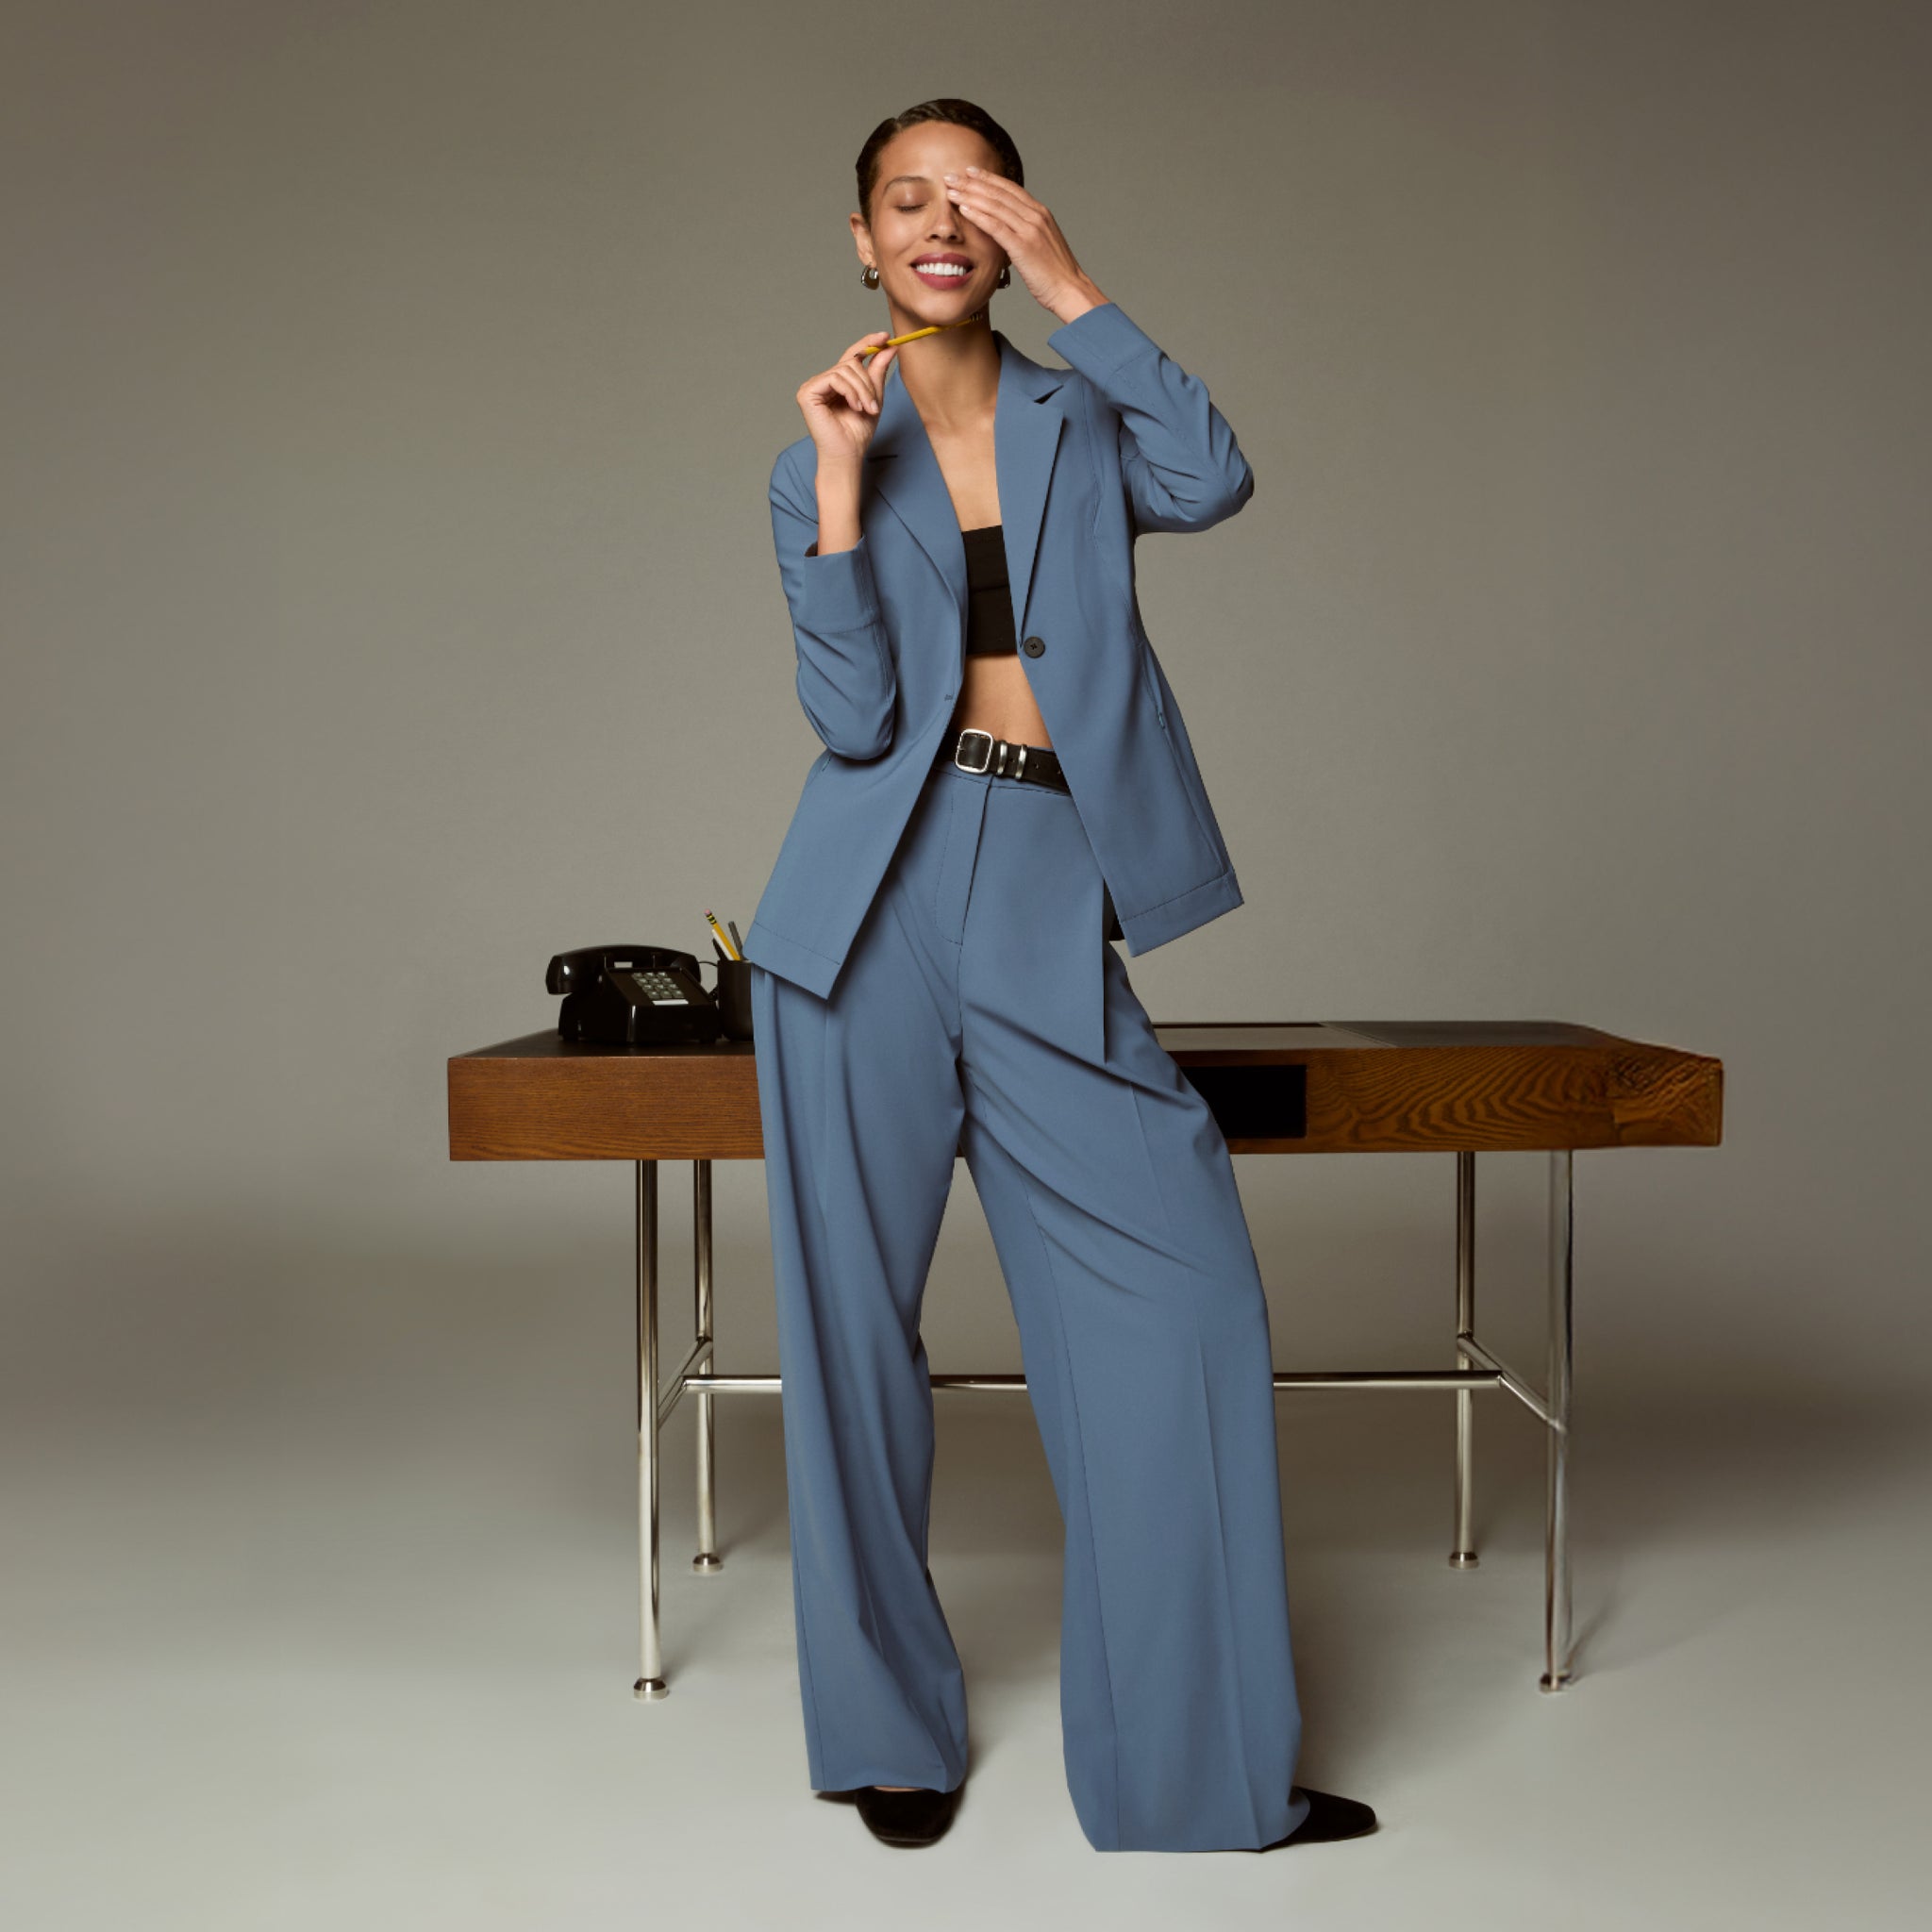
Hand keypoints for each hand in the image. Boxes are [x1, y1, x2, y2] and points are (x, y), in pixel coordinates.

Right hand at [796, 331, 899, 466]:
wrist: (848, 454)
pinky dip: (849, 391)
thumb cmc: (858, 432)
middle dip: (867, 383)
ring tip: (867, 409)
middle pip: (850, 363)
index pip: (852, 355)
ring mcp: (813, 386)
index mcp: (837, 382)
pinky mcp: (807, 392)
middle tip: (875, 405)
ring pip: (844, 370)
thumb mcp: (874, 397)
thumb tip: (889, 346)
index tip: (885, 336)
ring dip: (862, 390)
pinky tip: (854, 406)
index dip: (867, 342)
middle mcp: (823, 381)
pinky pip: (834, 378)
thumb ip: (877, 371)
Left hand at [942, 168, 1104, 319]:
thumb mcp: (1042, 244)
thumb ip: (1027, 231)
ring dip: (970, 196)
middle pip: (999, 193)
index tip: (969, 172)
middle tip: (951, 176)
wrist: (1070, 290)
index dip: (987, 178)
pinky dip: (979, 216)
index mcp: (1040, 213)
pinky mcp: (1023, 246)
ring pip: (995, 206)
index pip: (1009, 188)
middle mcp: (1035, 216)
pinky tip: (964, 209)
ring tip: (951, 190)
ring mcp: (1030, 230)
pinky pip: (996, 227)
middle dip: (972, 182)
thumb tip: (1011, 229)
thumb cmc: (1055, 273)